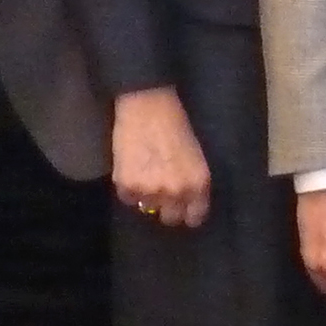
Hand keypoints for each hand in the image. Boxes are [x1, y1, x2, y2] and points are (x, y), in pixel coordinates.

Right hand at [110, 86, 212, 228]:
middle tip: (161, 192)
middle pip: (170, 218)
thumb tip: (184, 202)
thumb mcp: (196, 156)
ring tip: (145, 173)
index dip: (188, 213)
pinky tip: (132, 170)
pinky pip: (127, 199)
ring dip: (146, 196)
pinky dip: (129, 189)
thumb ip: (192, 182)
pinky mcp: (126, 186)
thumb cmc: (176, 125)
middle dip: (167, 207)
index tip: (183, 209)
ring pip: (146, 208)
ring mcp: (150, 191)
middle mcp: (176, 192)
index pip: (195, 217)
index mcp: (198, 184)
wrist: (148, 107)